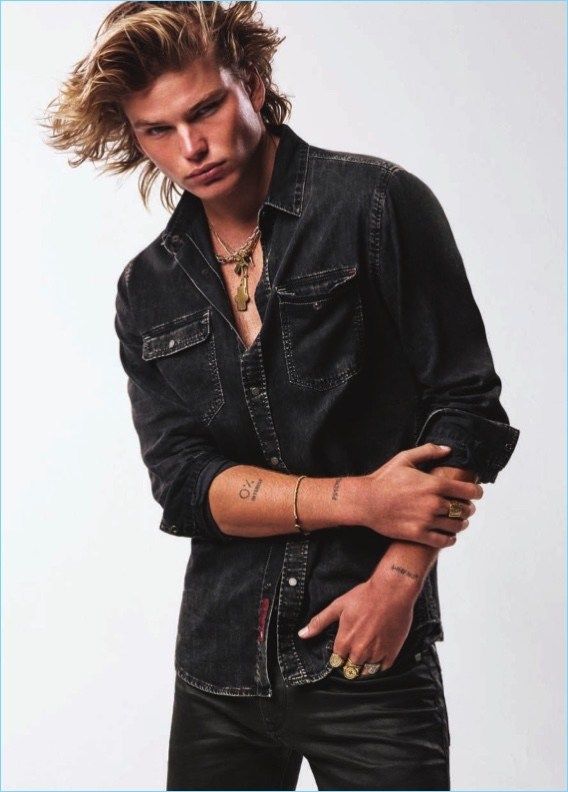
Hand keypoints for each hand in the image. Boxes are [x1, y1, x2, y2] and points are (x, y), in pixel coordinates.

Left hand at [297, 576, 413, 672]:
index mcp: (344, 642)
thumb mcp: (338, 606)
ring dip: (364, 665)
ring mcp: (376, 654)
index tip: (343, 648)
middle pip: (350, 669)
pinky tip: (378, 652)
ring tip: (367, 651)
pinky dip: (379, 664)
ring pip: (366, 672)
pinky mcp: (391, 654)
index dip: (338, 655)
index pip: (336, 661)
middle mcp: (359, 652)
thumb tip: (302, 634)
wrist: (392, 591)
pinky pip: (382, 669)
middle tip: (355, 648)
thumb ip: (319, 622)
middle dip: (350, 661)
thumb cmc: (365, 596)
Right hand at [359, 443, 482, 547]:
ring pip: (456, 526)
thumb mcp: (404, 459)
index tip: (477, 493)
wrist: (366, 501)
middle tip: (465, 507)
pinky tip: (449, 535)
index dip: (476, 492)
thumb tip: (447, 449)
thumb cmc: (384, 479)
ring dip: (461, 523)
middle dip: (468, 508)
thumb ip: (428, 452)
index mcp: (433, 484)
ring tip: (459, 521)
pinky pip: (443, 541)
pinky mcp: (418, 535)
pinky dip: (450, 538)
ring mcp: (427, 521)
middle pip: (464, 509)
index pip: (468, 491)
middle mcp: (433, 503)